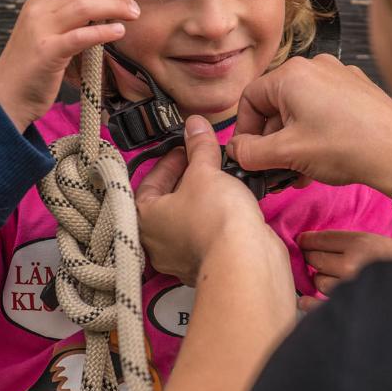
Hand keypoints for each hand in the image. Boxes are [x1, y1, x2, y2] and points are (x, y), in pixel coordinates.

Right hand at [0, 0, 139, 131]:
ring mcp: (40, 31)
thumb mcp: (41, 32)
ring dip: (115, 8)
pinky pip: (81, 36)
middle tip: (132, 5)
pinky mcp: (48, 53)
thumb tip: (99, 6)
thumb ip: (62, 17)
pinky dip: (104, 31)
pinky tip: (119, 31)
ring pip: (84, 8)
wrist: (7, 96)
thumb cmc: (30, 66)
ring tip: (132, 15)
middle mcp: (36, 11)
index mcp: (34, 3)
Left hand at [137, 116, 284, 284]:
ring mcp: (182, 258)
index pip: (149, 182)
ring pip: (188, 220)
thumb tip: (195, 126)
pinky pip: (206, 236)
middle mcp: (158, 243)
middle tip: (202, 162)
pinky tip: (230, 206)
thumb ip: (199, 147)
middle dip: (187, 179)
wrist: (245, 259)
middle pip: (168, 202)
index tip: (185, 149)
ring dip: (202, 200)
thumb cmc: (215, 221)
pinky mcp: (207, 264)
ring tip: (220, 181)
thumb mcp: (205, 170)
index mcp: (145, 218)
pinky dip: (215, 219)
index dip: (169, 161)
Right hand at [228, 55, 391, 197]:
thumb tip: (235, 151)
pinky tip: (322, 159)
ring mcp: (339, 76)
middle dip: (273, 141)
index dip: (245, 131)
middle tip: (276, 169)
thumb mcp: (288, 153)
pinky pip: (324, 108)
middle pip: (276, 104)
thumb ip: (251, 152)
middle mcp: (315, 67)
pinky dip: (316, 132)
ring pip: (300, 109)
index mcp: (292, 74)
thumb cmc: (348, 147)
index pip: (250, 99)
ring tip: (300, 170)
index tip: (249, 155)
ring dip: (294, 141)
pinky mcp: (357, 90)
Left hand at [296, 230, 391, 312]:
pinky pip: (320, 305)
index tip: (303, 243)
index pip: (319, 240)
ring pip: (318, 282)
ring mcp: (350, 288)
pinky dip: (310, 303)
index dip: (307, 241)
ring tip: (336, 280)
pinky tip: (305, 300)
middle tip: (320, 261)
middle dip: (314, 260)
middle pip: (315, 260)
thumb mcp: (374, 241)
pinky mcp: (351, 307)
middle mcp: (352, 265)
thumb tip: (308, 243)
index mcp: (359, 244)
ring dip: (321, 281)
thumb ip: (346, 242)